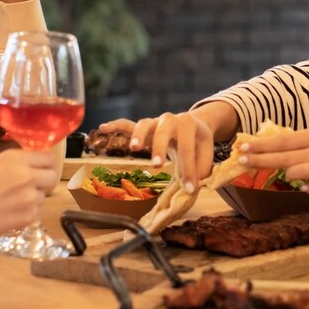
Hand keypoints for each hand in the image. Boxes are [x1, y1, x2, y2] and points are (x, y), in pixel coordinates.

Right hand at [0, 146, 56, 241]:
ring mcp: (29, 197)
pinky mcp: (28, 216)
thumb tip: (34, 156)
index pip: (48, 156)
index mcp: (15, 159)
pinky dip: (27, 211)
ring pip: (44, 194)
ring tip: (12, 199)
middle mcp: (26, 176)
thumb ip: (15, 158)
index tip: (40, 166)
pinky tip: (9, 210)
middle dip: (44, 179)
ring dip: (34, 196)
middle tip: (32, 183)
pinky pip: (37, 210)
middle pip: (53, 175)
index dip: (44, 162)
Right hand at [101, 112, 217, 187]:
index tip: (189, 188)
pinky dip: (116, 126)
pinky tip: (103, 128)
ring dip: (138, 136)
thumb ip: (200, 171)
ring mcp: (155, 122)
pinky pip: (127, 124)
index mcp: (189, 124)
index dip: (189, 169)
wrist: (194, 126)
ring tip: (134, 149)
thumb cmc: (198, 144)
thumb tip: (191, 189)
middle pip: (163, 130)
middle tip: (157, 165)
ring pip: (143, 124)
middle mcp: (170, 119)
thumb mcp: (205, 155)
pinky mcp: (144, 128)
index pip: (187, 148)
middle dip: (159, 147)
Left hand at [238, 129, 308, 205]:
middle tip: (242, 160)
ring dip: (291, 172)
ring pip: (304, 170)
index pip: (281, 140)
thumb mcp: (306, 142)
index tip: (243, 147)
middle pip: (286, 156)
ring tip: (285, 175)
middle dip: (263, 159)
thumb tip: (253, 146)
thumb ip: (285, 144)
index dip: (262, 144)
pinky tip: (304, 189)